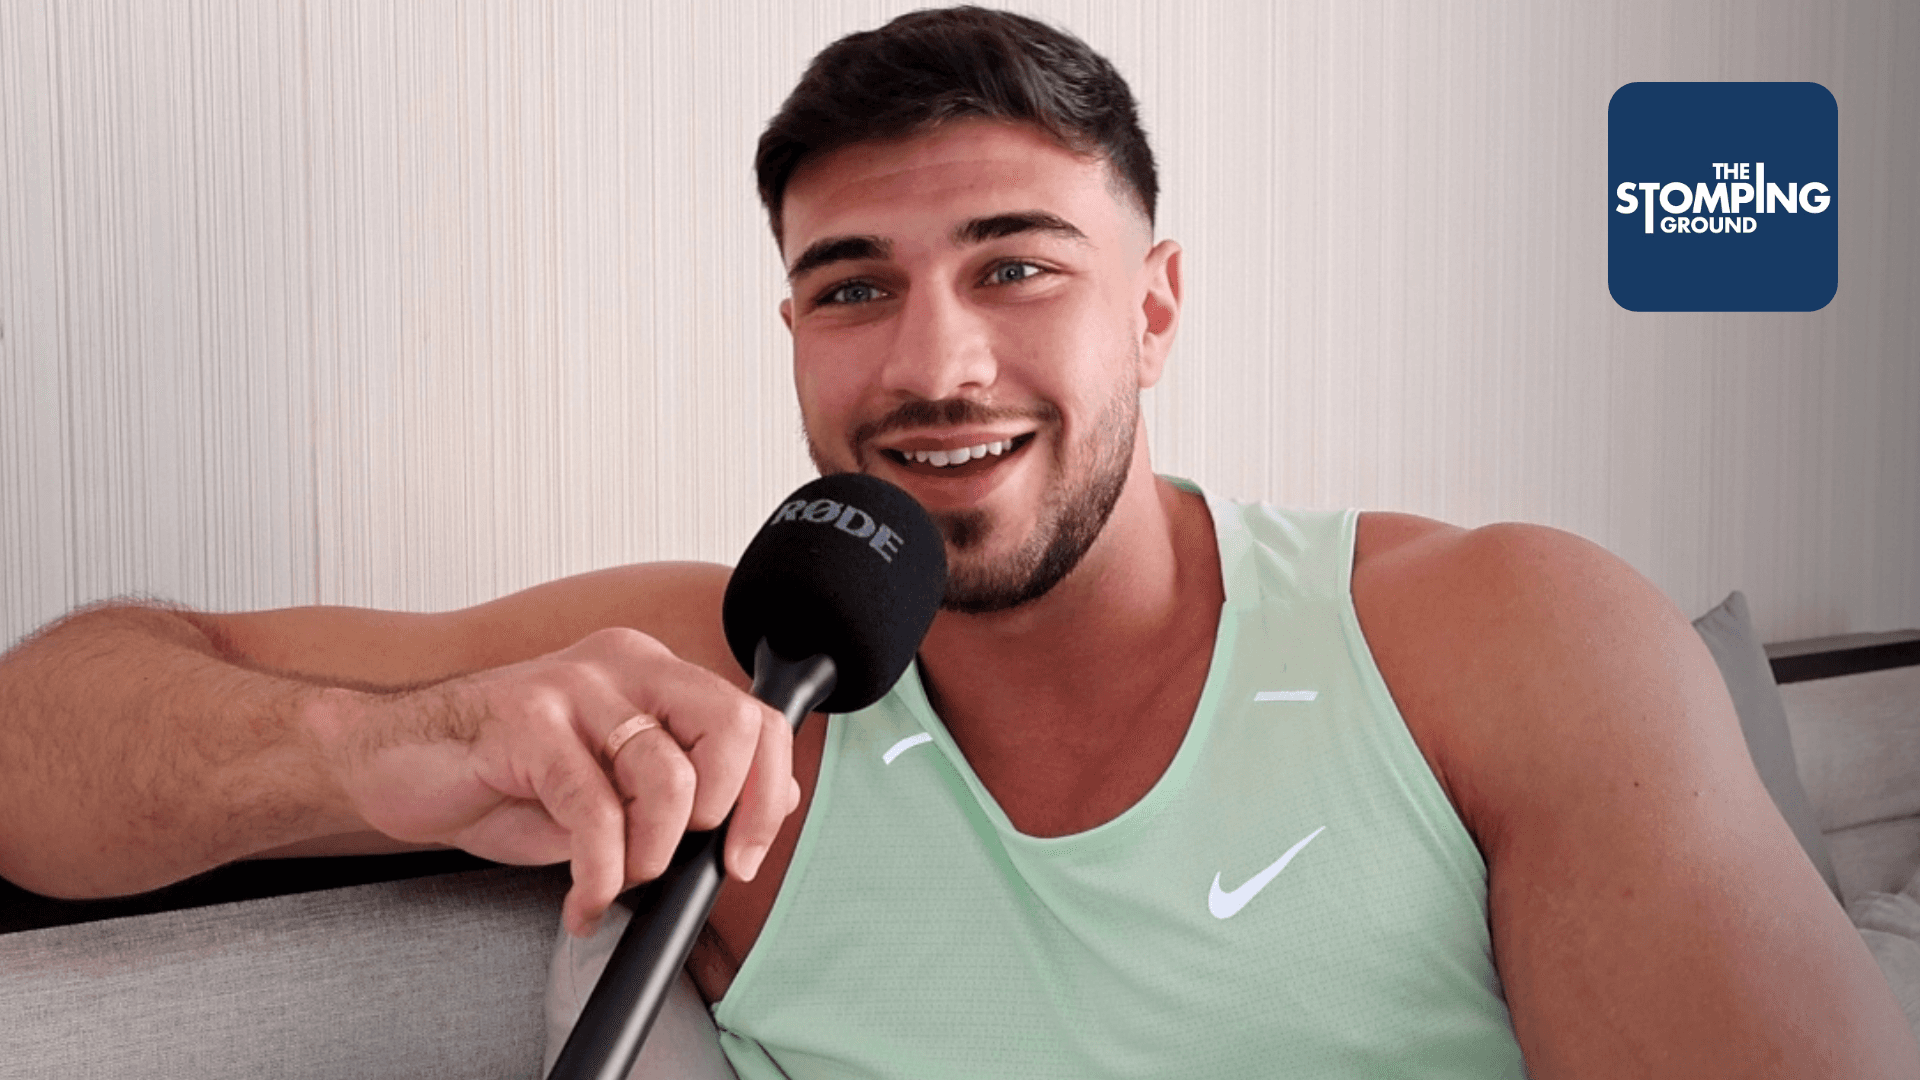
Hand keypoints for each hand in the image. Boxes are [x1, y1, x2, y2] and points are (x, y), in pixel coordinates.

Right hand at [323, 627, 798, 936]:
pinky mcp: (525, 722)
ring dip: (648, 856)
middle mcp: (624, 666)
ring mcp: (574, 687)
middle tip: (674, 861)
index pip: (755, 718)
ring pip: (664, 777)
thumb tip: (767, 806)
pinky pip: (592, 811)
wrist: (394, 761)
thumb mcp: (610, 784)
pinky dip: (598, 875)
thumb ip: (682, 786)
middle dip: (720, 815)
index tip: (741, 857)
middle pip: (730, 727)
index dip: (765, 795)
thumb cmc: (503, 775)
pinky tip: (582, 900)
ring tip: (612, 880)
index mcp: (654, 674)